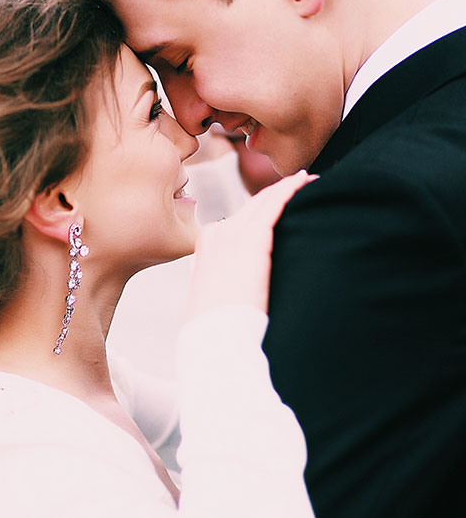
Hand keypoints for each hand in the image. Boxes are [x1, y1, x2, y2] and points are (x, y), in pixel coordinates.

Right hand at [189, 170, 316, 316]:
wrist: (216, 336)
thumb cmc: (220, 325)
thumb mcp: (220, 292)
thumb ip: (235, 274)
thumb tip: (253, 277)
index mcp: (208, 244)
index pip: (240, 217)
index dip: (263, 205)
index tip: (283, 200)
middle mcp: (218, 233)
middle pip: (252, 204)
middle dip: (277, 191)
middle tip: (302, 182)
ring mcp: (233, 234)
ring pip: (265, 201)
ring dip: (288, 188)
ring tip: (308, 181)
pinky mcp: (252, 240)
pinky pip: (274, 207)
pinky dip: (290, 191)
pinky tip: (306, 184)